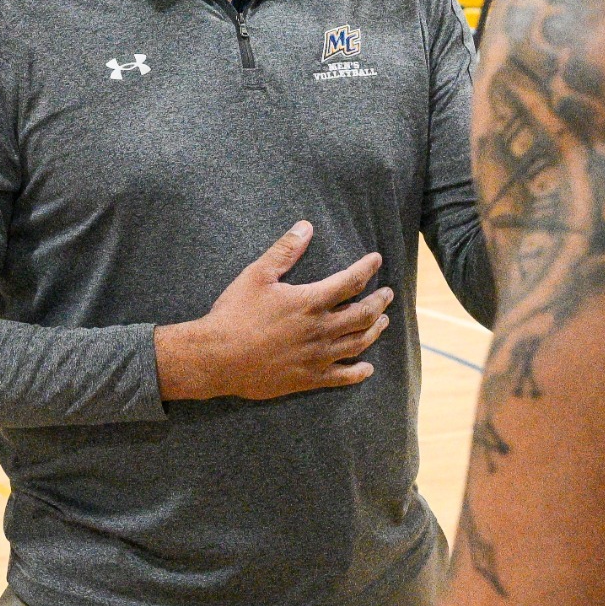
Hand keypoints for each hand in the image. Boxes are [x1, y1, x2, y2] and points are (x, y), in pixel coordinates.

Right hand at [154, 221, 390, 402]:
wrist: (217, 358)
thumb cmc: (235, 313)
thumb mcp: (257, 275)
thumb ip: (285, 250)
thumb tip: (307, 226)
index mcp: (310, 301)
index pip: (351, 281)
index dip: (367, 268)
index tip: (376, 260)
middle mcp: (320, 330)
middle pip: (363, 314)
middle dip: (379, 302)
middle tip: (387, 294)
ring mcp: (317, 357)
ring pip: (358, 343)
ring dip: (374, 331)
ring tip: (383, 322)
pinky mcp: (308, 379)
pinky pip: (341, 377)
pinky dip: (358, 372)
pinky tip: (367, 369)